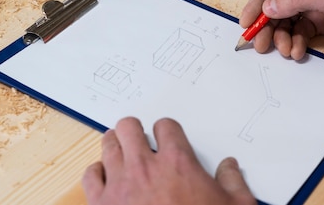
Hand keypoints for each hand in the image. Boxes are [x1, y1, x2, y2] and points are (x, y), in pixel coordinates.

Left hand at [82, 117, 256, 204]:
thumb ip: (233, 182)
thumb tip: (229, 166)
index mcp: (177, 162)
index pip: (165, 126)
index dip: (166, 130)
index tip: (166, 138)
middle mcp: (145, 167)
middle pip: (129, 127)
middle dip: (133, 131)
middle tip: (139, 140)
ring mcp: (120, 184)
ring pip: (108, 145)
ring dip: (115, 146)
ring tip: (120, 152)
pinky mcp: (101, 204)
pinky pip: (91, 175)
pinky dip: (97, 173)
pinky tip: (106, 178)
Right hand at [240, 0, 323, 58]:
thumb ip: (296, 0)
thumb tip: (268, 7)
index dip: (258, 3)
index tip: (246, 21)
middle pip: (277, 5)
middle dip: (267, 25)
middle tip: (259, 43)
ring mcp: (313, 3)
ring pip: (286, 21)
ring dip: (282, 37)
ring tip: (285, 50)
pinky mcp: (319, 20)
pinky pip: (298, 32)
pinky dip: (295, 42)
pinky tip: (298, 51)